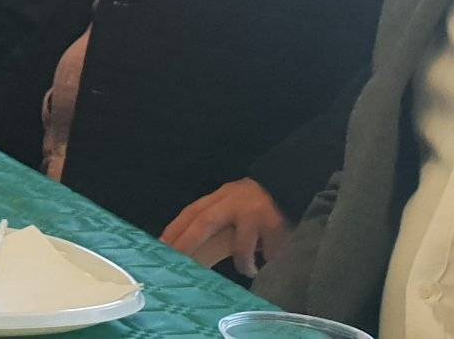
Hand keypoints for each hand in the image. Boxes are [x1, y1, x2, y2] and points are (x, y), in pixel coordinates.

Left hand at [163, 177, 291, 277]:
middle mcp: (233, 201)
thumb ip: (218, 220)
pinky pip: (266, 251)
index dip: (175, 229)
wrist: (293, 184)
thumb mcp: (235, 205)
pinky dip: (263, 259)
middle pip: (204, 221)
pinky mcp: (273, 224)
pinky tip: (267, 261)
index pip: (192, 212)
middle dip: (188, 242)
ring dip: (242, 262)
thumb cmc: (259, 204)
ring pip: (239, 246)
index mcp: (221, 197)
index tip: (160, 245)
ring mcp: (252, 212)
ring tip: (247, 269)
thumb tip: (193, 249)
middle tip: (178, 260)